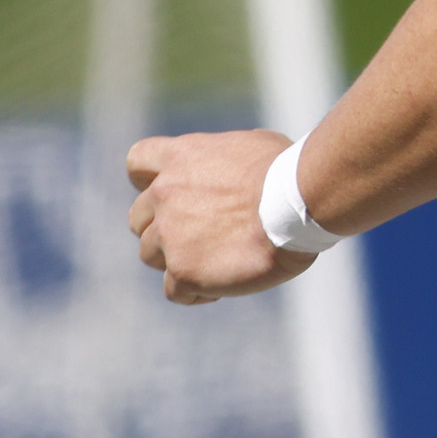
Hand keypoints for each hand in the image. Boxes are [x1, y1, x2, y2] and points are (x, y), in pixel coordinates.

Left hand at [126, 130, 313, 303]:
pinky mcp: (184, 271)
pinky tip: (223, 287)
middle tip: (201, 237)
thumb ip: (227, 158)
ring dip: (177, 261)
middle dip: (163, 229)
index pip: (138, 163)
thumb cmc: (290, 172)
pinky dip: (195, 292)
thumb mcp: (254, 145)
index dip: (149, 182)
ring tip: (217, 264)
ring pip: (151, 256)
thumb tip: (237, 169)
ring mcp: (170, 234)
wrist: (298, 204)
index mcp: (181, 158)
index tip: (173, 195)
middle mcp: (165, 194)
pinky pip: (175, 291)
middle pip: (139, 220)